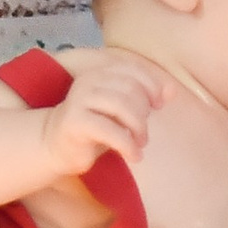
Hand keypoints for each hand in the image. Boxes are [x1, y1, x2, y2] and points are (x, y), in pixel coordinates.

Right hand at [40, 50, 171, 175]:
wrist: (55, 146)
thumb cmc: (93, 127)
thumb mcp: (122, 110)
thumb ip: (144, 97)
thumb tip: (172, 91)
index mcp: (100, 72)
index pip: (135, 71)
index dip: (153, 87)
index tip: (158, 106)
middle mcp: (88, 81)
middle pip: (131, 90)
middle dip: (144, 114)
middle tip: (143, 134)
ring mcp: (80, 100)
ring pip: (122, 107)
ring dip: (138, 129)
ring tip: (139, 144)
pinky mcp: (76, 123)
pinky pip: (111, 131)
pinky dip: (128, 145)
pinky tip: (133, 156)